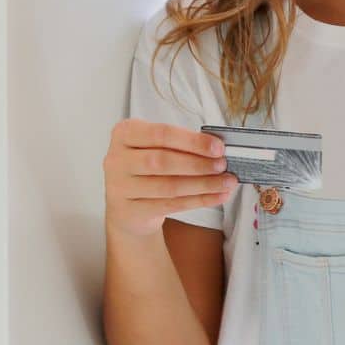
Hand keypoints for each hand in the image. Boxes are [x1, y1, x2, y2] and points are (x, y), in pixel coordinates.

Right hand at [103, 119, 237, 239]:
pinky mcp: (130, 211)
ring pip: (169, 186)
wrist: (126, 206)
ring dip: (203, 184)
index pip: (161, 134)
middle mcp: (117, 159)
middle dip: (198, 163)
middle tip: (223, 165)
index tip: (217, 147)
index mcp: (124, 134)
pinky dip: (199, 200)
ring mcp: (120, 187)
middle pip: (162, 161)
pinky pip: (171, 205)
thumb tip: (217, 149)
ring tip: (227, 181)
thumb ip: (180, 145)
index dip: (192, 141)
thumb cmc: (146, 168)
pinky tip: (218, 196)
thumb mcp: (154, 148)